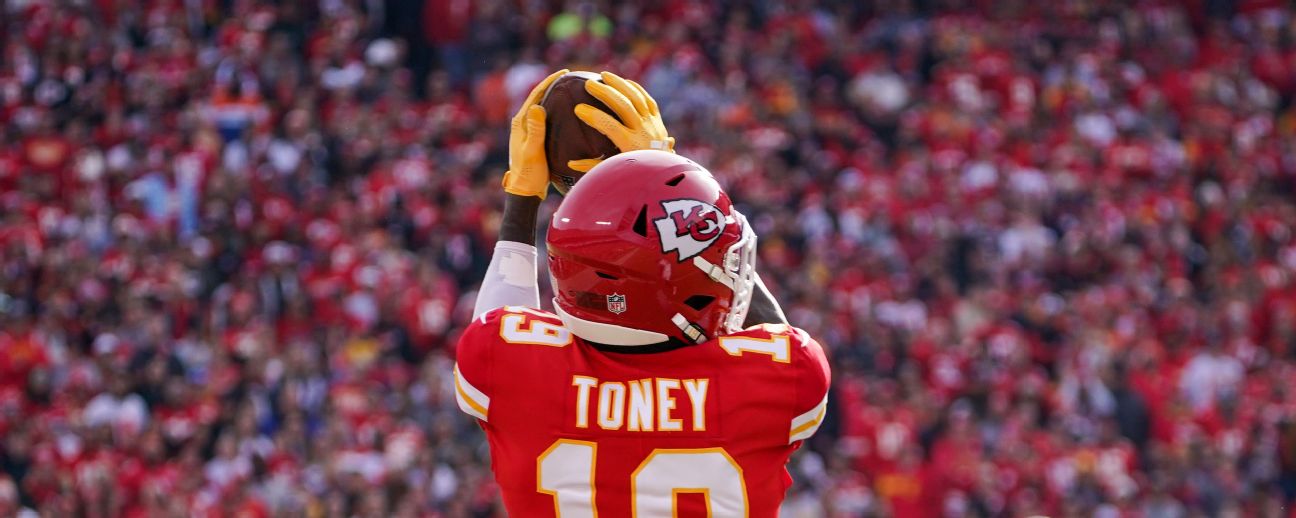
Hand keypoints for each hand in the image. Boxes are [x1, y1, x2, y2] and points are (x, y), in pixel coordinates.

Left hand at [502, 69, 567, 198]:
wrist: (524, 191)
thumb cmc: (529, 173)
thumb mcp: (533, 151)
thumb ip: (535, 130)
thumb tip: (538, 106)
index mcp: (520, 122)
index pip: (535, 94)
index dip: (549, 81)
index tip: (564, 72)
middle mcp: (522, 123)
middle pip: (538, 97)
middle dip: (553, 85)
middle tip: (571, 78)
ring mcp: (528, 130)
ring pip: (543, 107)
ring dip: (555, 97)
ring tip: (571, 90)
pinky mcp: (535, 138)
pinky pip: (547, 118)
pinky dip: (556, 110)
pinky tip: (568, 113)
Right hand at [569, 71, 674, 172]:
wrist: (663, 173)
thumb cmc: (635, 174)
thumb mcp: (614, 171)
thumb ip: (593, 167)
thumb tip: (570, 163)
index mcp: (631, 145)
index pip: (610, 126)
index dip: (594, 116)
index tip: (578, 109)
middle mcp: (644, 132)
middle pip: (624, 106)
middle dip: (606, 93)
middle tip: (588, 84)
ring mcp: (653, 123)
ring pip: (636, 98)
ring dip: (620, 84)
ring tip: (604, 75)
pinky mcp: (658, 119)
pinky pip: (647, 99)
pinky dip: (635, 88)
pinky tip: (624, 81)